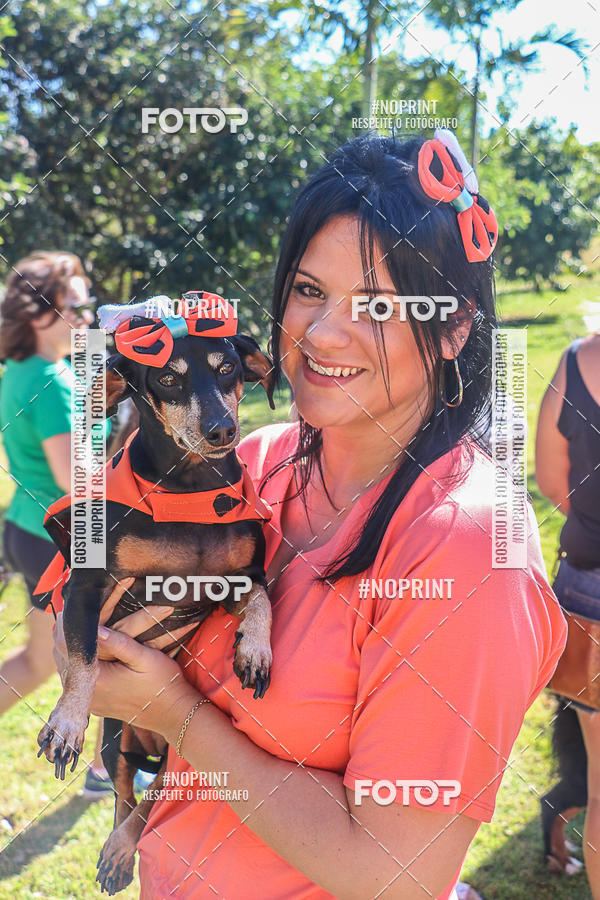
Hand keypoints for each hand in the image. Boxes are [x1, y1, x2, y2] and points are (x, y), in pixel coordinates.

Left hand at [52, 577, 200, 733]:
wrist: (173, 713)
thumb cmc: (163, 683)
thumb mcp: (145, 657)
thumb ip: (118, 643)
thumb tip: (95, 627)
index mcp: (96, 679)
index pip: (66, 646)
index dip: (67, 624)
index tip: (73, 607)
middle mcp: (87, 693)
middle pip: (62, 656)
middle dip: (68, 634)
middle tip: (77, 613)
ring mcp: (90, 701)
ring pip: (67, 667)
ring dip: (73, 648)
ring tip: (82, 629)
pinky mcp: (95, 704)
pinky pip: (77, 679)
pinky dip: (80, 662)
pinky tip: (90, 650)